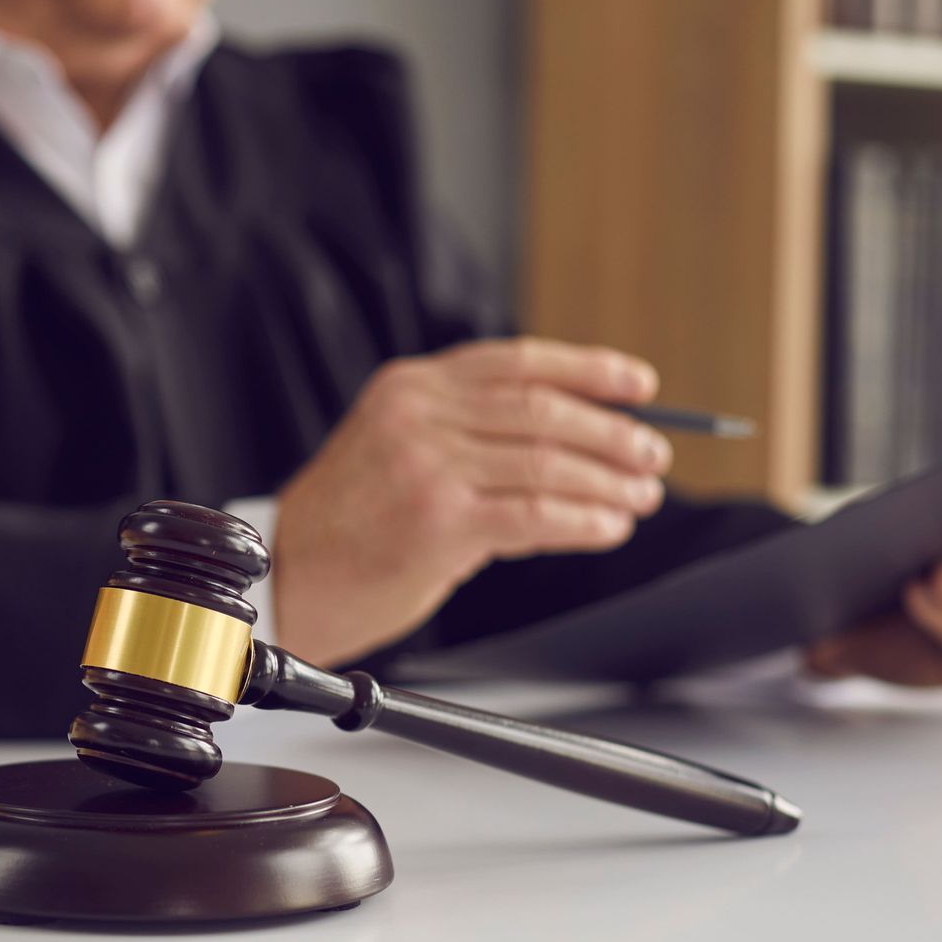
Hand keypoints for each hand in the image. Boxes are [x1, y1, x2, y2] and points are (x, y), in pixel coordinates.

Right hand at [271, 337, 672, 665]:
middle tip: (652, 456)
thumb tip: (573, 443)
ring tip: (639, 499)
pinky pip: (536, 514)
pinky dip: (584, 521)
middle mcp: (418, 415)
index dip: (589, 370)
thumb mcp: (397, 450)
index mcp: (409, 387)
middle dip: (612, 433)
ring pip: (548, 461)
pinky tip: (606, 527)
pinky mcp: (438, 520)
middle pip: (543, 409)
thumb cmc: (347, 527)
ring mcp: (427, 465)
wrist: (289, 579)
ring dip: (608, 483)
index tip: (640, 385)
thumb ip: (468, 434)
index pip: (518, 362)